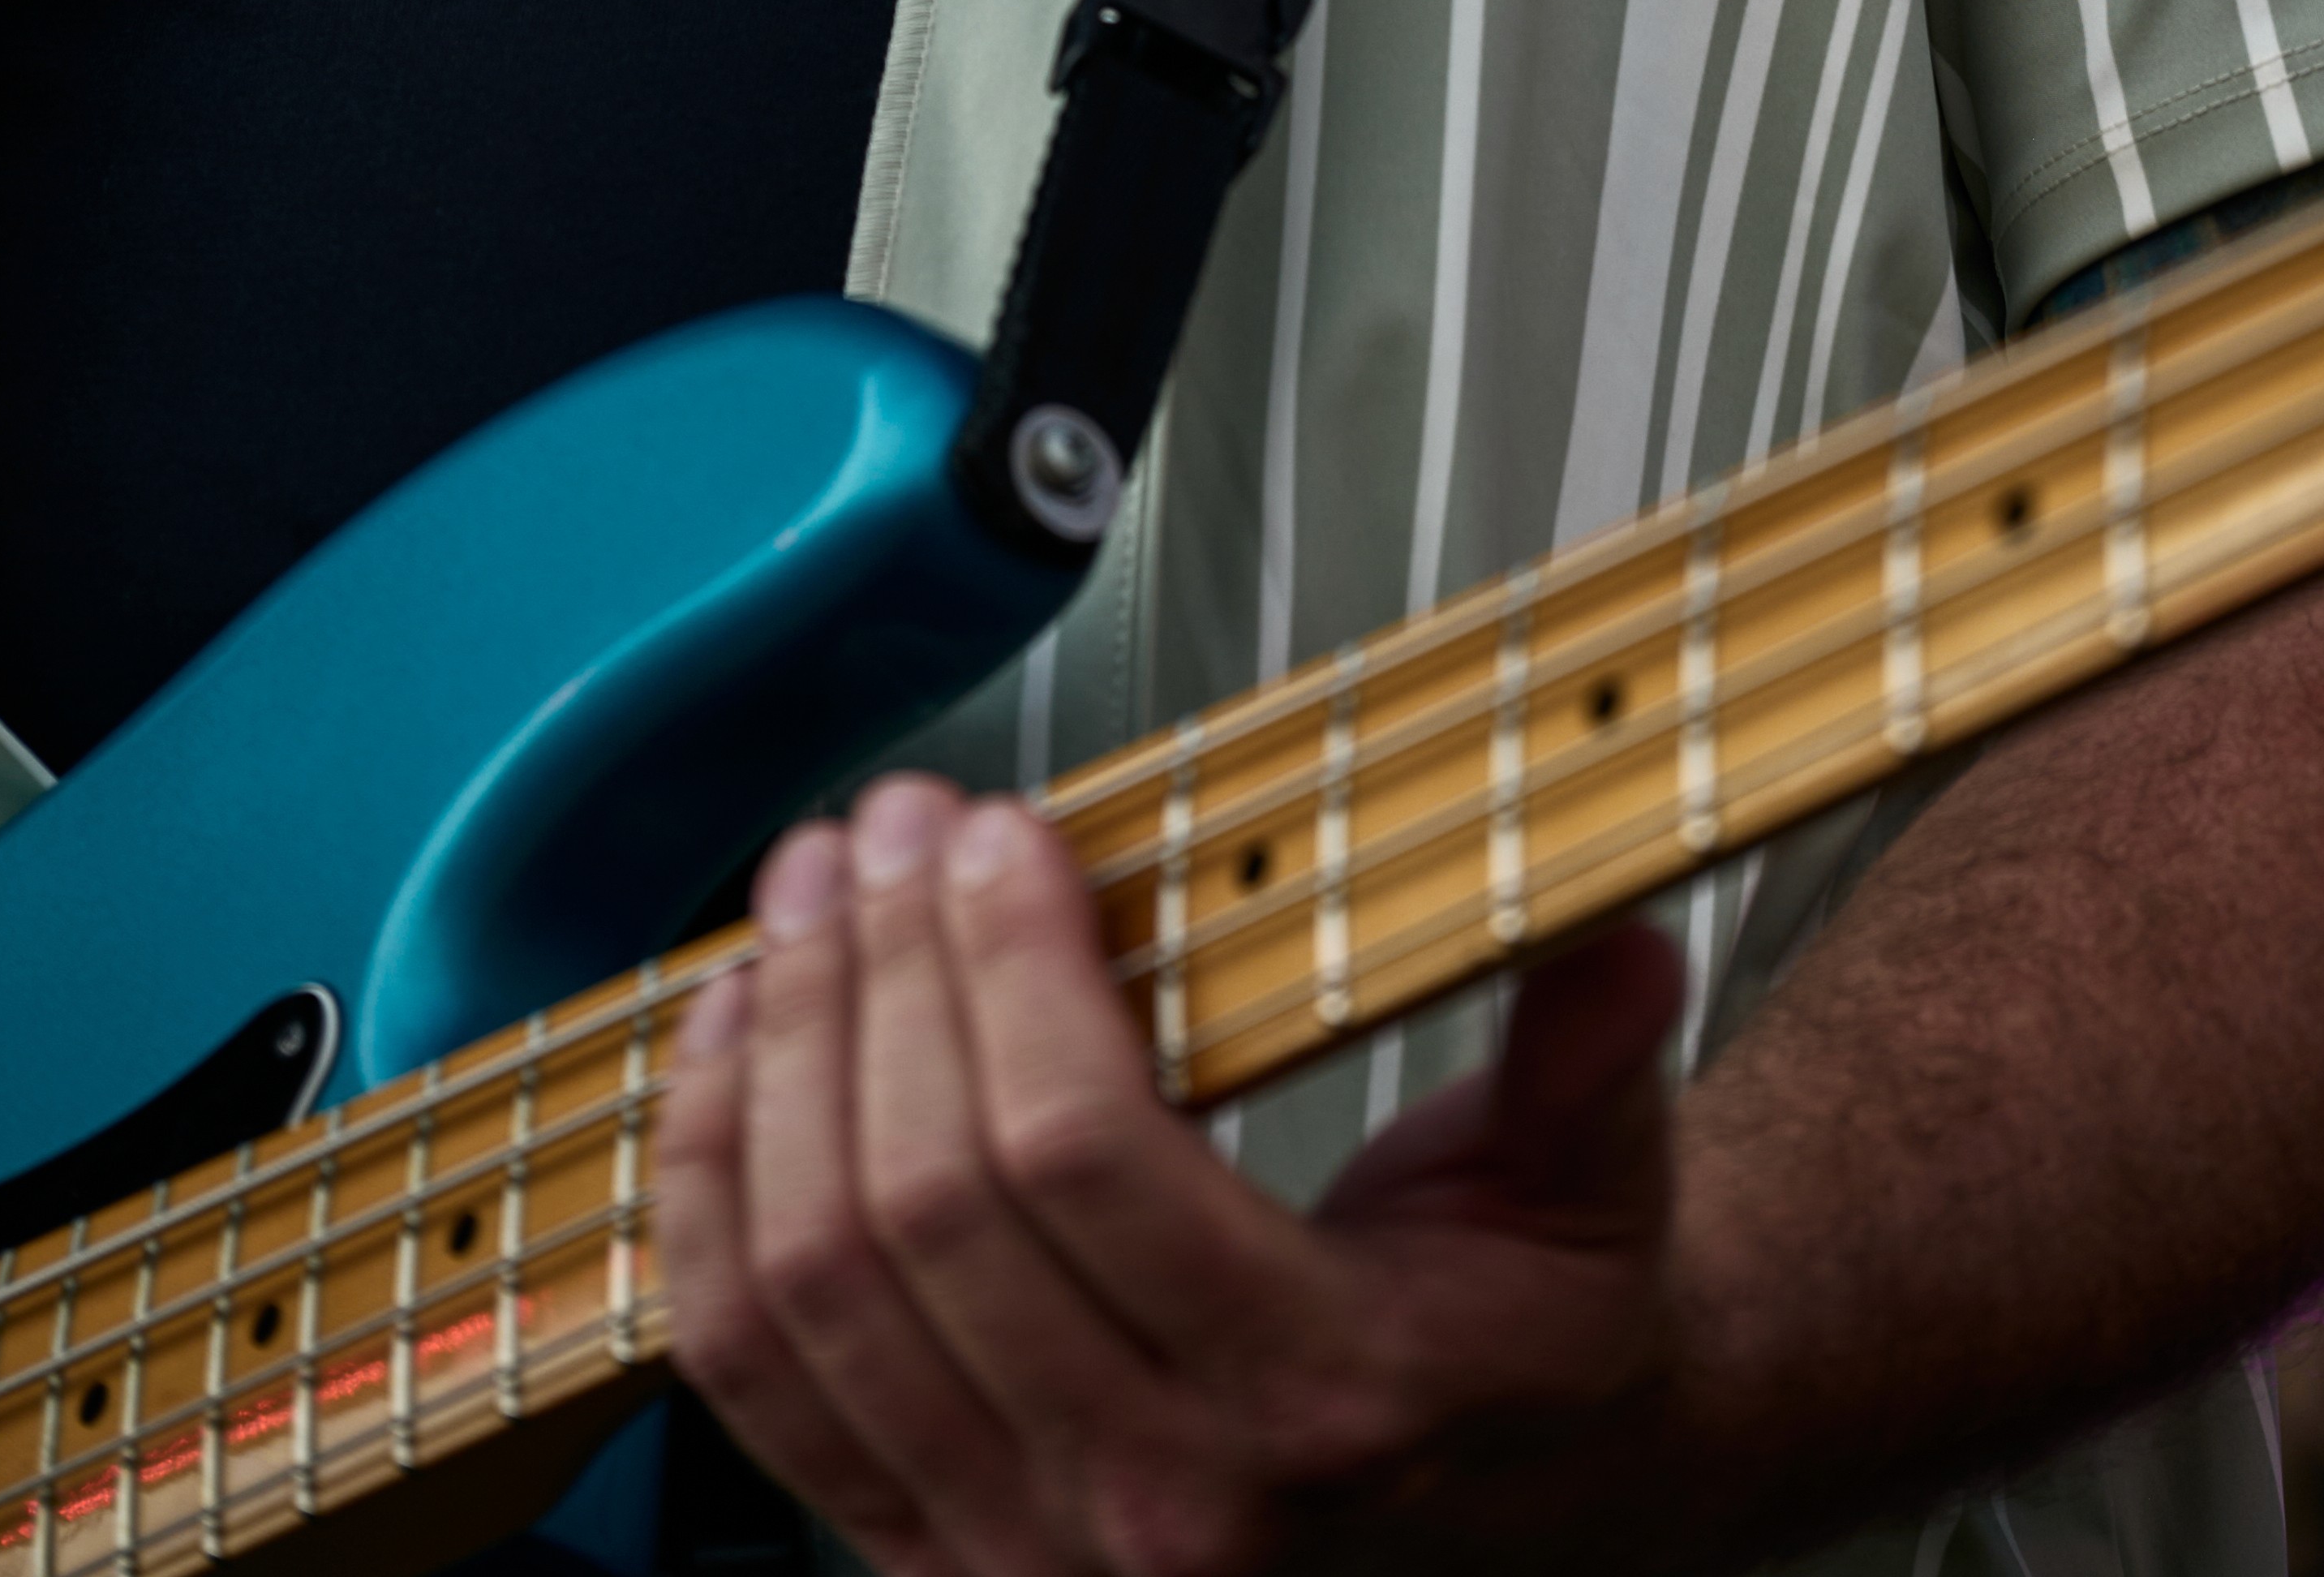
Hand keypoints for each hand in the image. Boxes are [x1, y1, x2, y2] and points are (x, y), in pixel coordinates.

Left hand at [654, 770, 1686, 1576]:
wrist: (1516, 1513)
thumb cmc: (1529, 1339)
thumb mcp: (1601, 1197)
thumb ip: (1592, 1061)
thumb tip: (1613, 935)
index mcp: (1320, 1403)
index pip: (1083, 1155)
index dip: (1007, 965)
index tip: (999, 829)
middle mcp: (1153, 1514)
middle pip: (930, 1205)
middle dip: (885, 973)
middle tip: (889, 820)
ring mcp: (1019, 1556)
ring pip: (817, 1285)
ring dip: (786, 1058)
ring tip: (808, 896)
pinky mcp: (927, 1558)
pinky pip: (753, 1377)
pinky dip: (710, 1199)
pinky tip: (729, 1046)